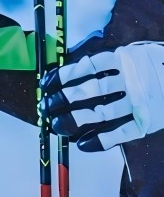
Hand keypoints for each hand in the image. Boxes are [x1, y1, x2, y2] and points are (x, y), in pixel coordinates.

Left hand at [45, 42, 163, 150]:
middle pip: (88, 90)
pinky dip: (100, 141)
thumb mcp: (140, 52)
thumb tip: (74, 63)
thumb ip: (112, 59)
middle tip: (45, 107)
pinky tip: (82, 144)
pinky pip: (121, 133)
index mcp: (127, 59)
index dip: (63, 76)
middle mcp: (132, 80)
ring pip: (100, 112)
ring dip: (75, 119)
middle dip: (62, 100)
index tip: (46, 83)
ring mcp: (141, 101)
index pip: (87, 66)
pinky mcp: (150, 121)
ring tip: (56, 124)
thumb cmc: (162, 64)